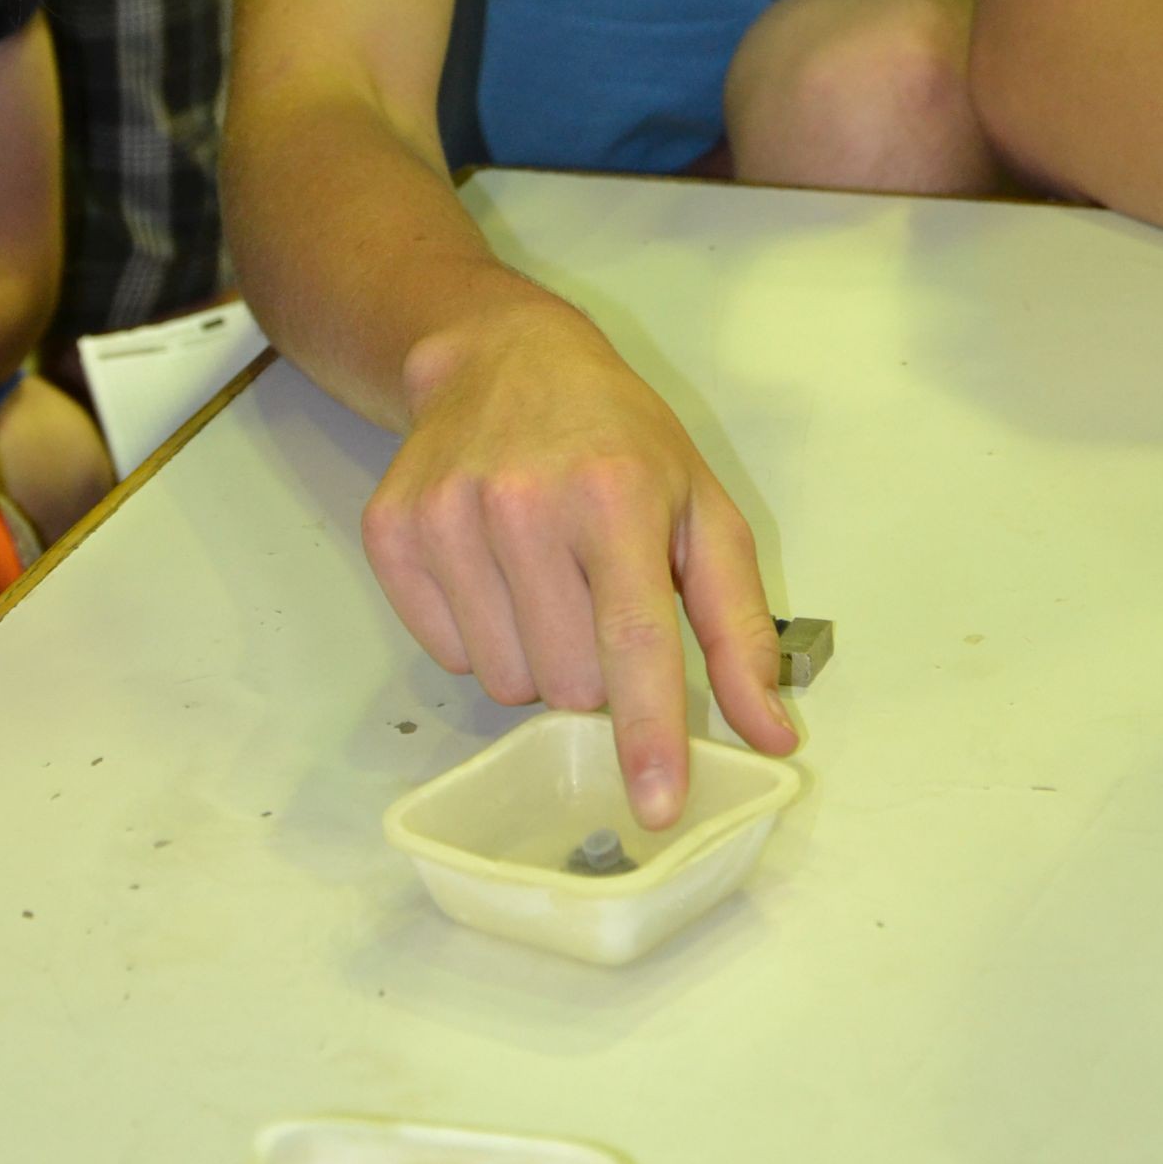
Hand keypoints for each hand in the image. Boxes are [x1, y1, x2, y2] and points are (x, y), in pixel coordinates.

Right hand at [361, 301, 795, 827]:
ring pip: (500, 680)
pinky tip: (492, 568)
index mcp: (615, 495)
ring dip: (535, 657)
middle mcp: (524, 503)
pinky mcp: (393, 531)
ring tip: (544, 579)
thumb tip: (769, 733)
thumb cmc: (617, 438)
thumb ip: (739, 629)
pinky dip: (477, 634)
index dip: (647, 734)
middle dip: (593, 672)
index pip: (633, 641)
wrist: (501, 356)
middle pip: (566, 682)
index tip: (655, 807)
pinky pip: (444, 653)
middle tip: (595, 598)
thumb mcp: (702, 508)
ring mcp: (448, 515)